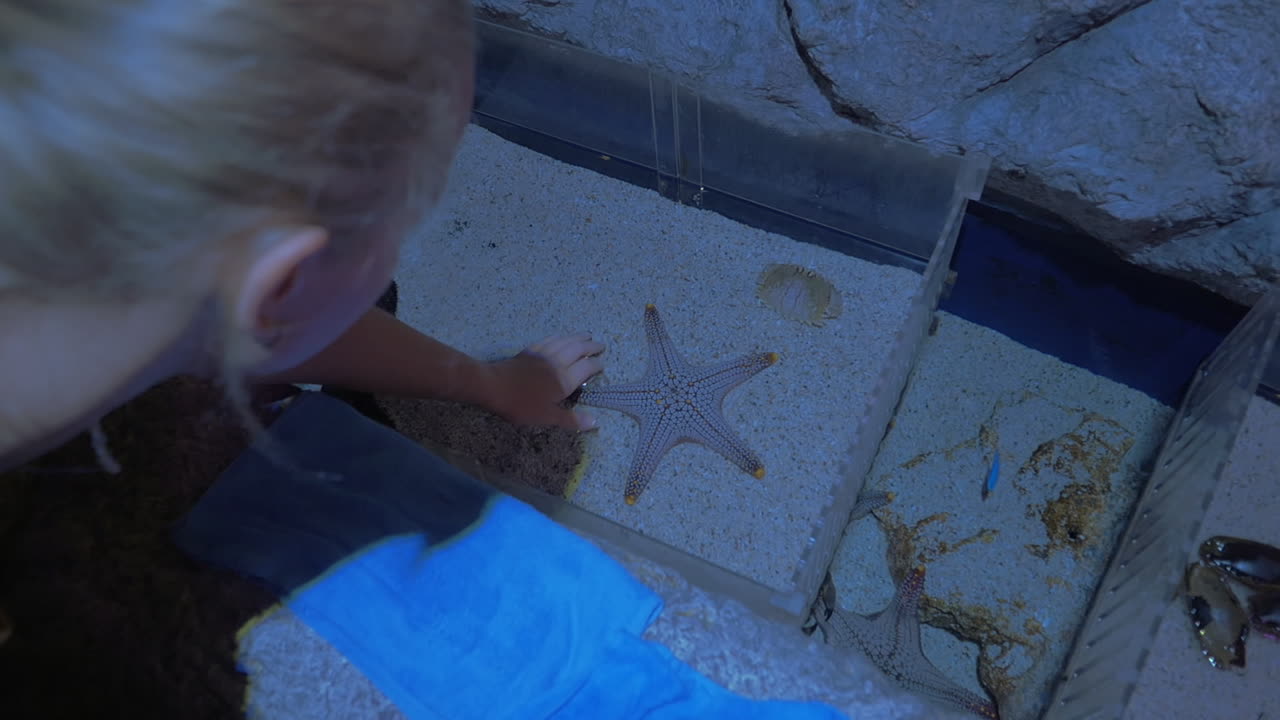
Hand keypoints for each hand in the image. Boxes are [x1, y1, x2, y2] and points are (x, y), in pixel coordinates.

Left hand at [485, 333, 604, 429]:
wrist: (494, 386)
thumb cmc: (522, 404)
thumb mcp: (547, 417)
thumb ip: (571, 419)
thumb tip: (595, 422)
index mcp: (564, 379)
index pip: (586, 368)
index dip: (596, 366)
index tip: (602, 365)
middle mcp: (558, 362)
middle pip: (578, 349)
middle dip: (591, 346)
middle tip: (600, 345)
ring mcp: (543, 354)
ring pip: (565, 341)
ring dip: (578, 337)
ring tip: (586, 335)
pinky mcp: (531, 350)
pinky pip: (550, 339)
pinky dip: (560, 336)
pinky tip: (561, 336)